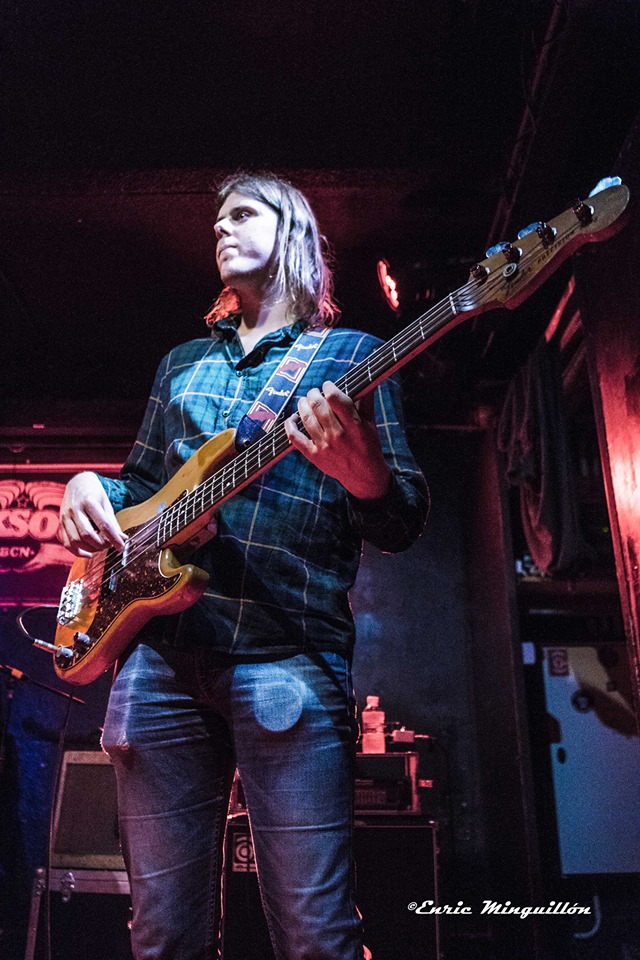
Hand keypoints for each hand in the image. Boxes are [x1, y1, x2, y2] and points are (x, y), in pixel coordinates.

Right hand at [59, 472, 125, 556]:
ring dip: (91, 548)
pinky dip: (78, 552)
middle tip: (110, 545)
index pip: (103, 524)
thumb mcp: (106, 504)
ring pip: (76, 541)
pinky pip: (67, 543)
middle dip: (101, 544)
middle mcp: (75, 509)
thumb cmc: (94, 494)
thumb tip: (123, 539)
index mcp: (89, 501)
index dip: (113, 538)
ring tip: (100, 546)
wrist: (77, 483)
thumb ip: (112, 522)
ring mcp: (65, 517)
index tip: (121, 546)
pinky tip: (89, 553)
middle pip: (87, 534)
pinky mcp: (61, 524)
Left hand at [284, 381, 391, 500]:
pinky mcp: (314, 455)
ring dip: (302, 405)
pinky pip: (295, 438)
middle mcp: (338, 435)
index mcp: (354, 425)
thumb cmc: (369, 445)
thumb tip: (365, 378)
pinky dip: (290, 425)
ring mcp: (324, 446)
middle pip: (317, 405)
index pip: (335, 398)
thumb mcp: (371, 424)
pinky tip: (293, 418)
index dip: (328, 387)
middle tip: (315, 392)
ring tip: (305, 401)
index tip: (328, 385)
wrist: (363, 476)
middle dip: (313, 393)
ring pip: (306, 418)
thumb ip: (365, 401)